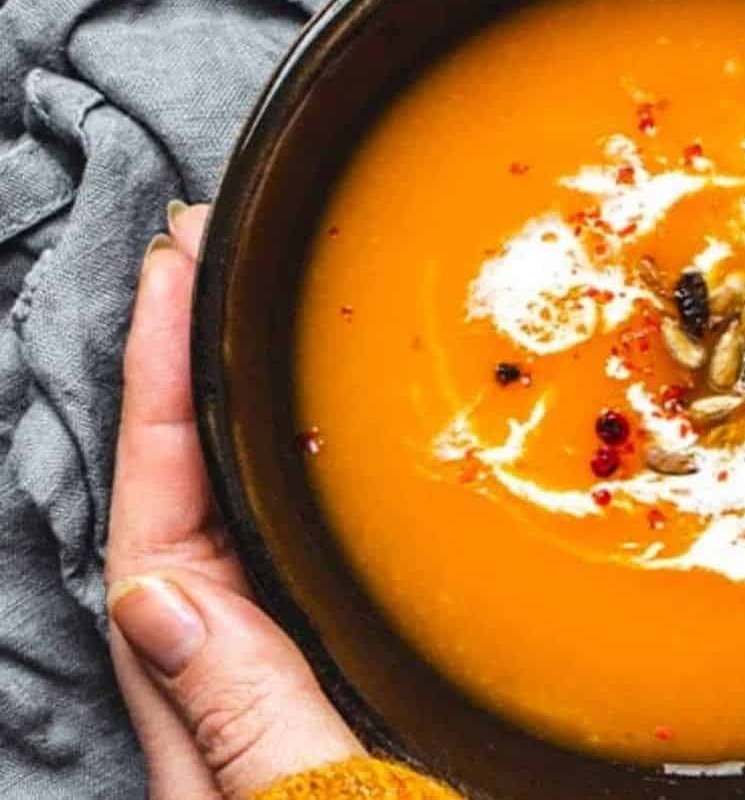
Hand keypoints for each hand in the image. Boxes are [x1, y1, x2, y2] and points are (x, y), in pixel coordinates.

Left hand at [104, 204, 364, 799]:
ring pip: (249, 523)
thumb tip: (158, 596)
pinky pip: (311, 563)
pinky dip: (317, 486)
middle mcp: (233, 686)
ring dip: (249, 411)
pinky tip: (355, 455)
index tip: (176, 273)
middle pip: (184, 500)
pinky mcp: (354, 684)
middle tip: (213, 251)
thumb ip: (246, 724)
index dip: (161, 389)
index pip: (159, 519)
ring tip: (271, 314)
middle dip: (189, 367)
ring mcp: (293, 684)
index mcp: (207, 707)